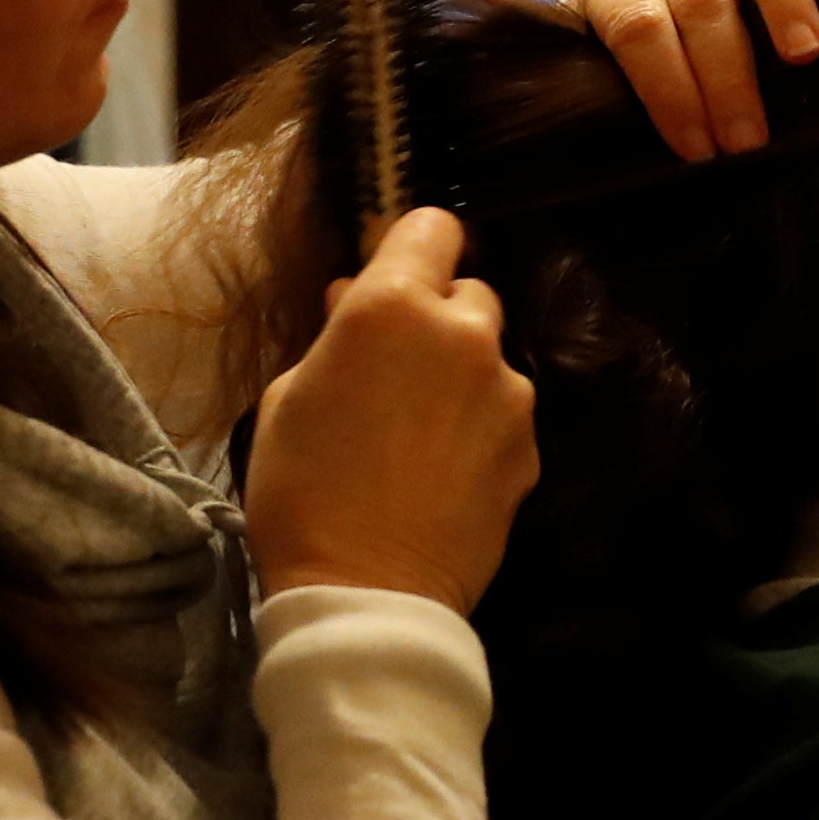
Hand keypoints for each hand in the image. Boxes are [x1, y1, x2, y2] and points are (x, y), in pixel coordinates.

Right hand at [242, 207, 537, 609]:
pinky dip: (480, 428)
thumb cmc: (302, 492)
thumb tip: (352, 299)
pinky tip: (442, 472)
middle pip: (469, 292)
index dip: (412, 246)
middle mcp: (464, 335)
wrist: (366, 593)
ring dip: (461, 376)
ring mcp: (507, 393)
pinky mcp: (530, 447)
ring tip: (417, 434)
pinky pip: (503, 415)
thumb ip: (333, 335)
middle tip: (396, 370)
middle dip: (438, 317)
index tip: (393, 277)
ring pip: (490, 357)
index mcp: (393, 309)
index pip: (432, 226)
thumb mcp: (288, 398)